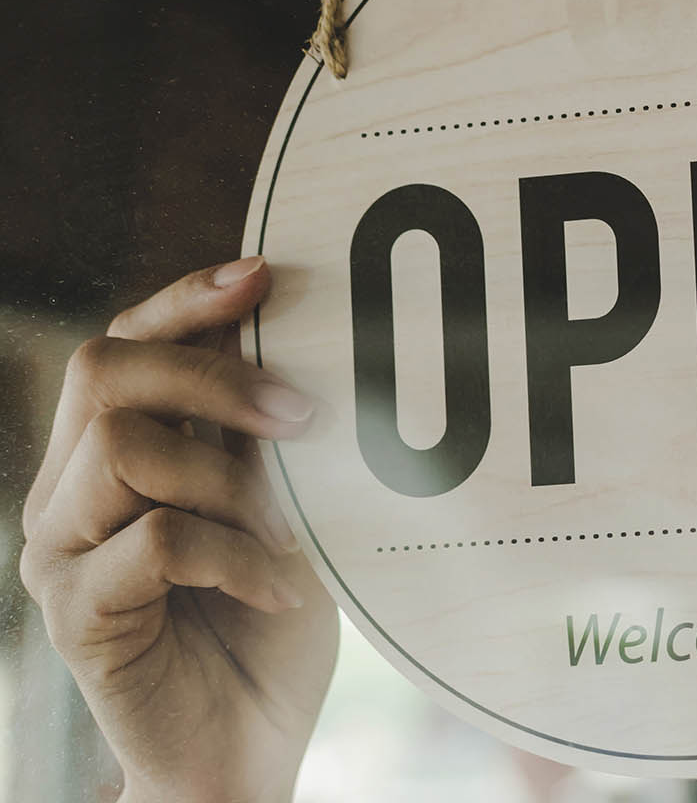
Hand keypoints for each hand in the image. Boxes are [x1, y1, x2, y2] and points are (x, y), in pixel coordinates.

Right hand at [19, 258, 340, 802]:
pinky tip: (284, 591)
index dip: (183, 299)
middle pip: (102, 371)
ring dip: (234, 481)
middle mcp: (66, 495)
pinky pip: (157, 542)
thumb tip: (301, 328)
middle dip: (213, 374)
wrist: (243, 752)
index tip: (264, 273)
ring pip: (127, 450)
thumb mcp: (282, 510)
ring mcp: (60, 554)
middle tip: (306, 417)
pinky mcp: (76, 614)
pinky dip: (239, 556)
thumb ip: (264, 438)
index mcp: (108, 457)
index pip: (118, 344)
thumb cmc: (269, 625)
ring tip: (293, 535)